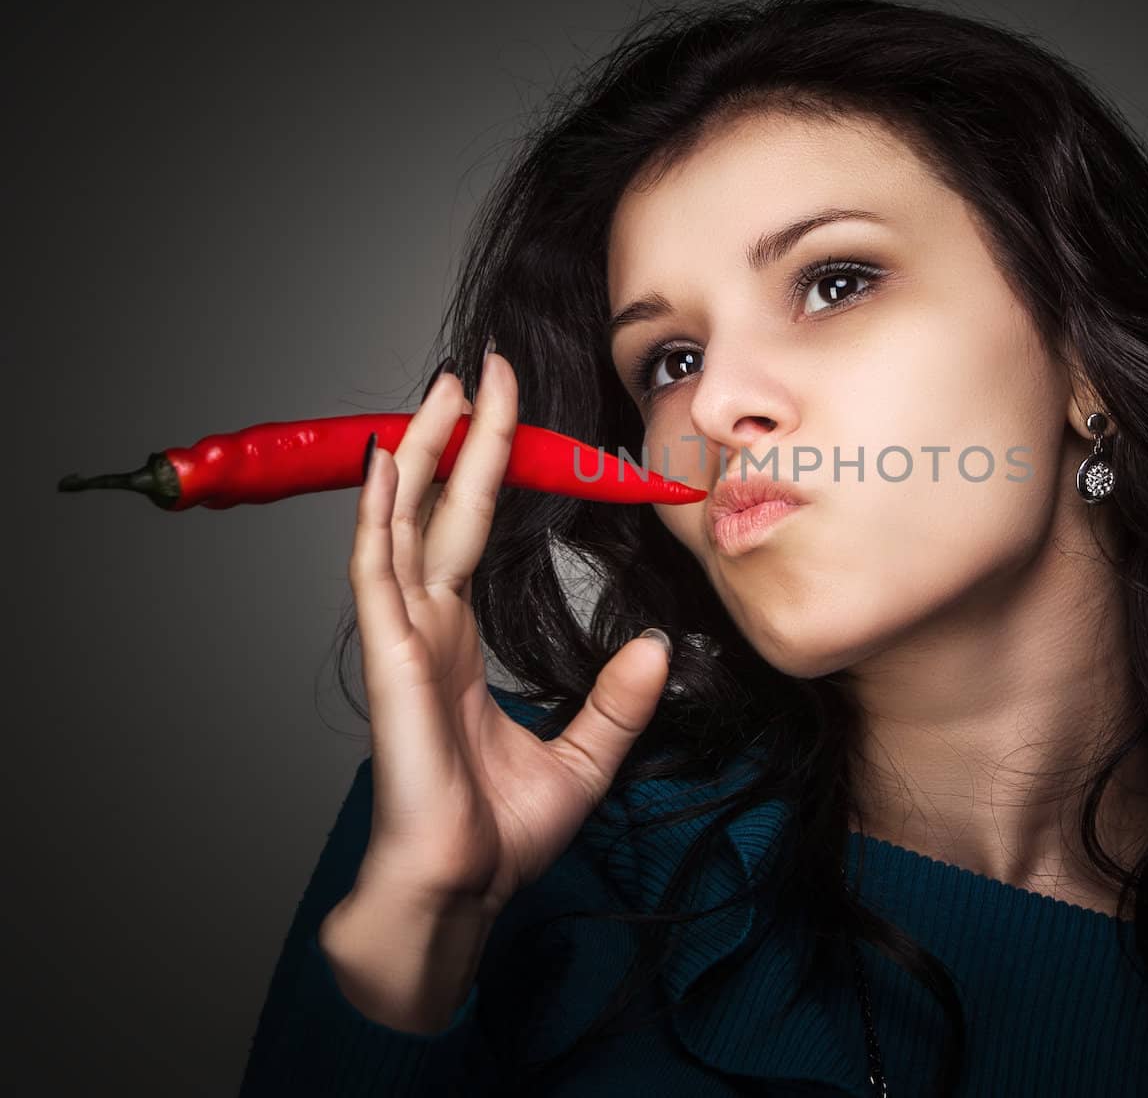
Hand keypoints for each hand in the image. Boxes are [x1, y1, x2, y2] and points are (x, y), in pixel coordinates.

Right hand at [345, 342, 671, 916]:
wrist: (462, 892)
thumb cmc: (501, 834)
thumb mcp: (585, 754)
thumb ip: (616, 699)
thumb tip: (654, 646)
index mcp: (459, 642)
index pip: (474, 529)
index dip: (490, 466)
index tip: (507, 407)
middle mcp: (426, 629)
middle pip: (439, 509)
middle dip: (457, 436)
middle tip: (477, 369)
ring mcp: (404, 641)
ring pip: (405, 524)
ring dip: (422, 454)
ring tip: (441, 390)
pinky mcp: (393, 664)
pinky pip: (379, 573)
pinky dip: (379, 515)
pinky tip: (389, 463)